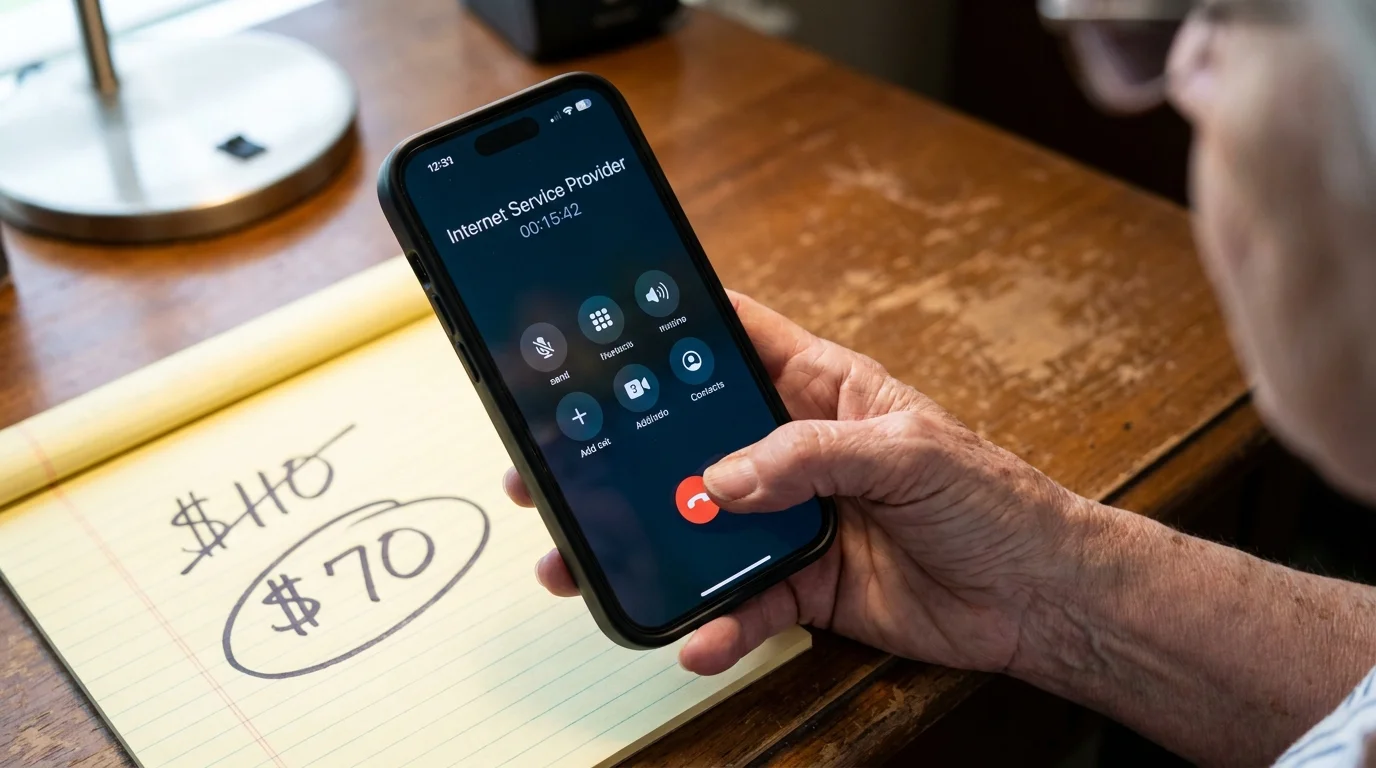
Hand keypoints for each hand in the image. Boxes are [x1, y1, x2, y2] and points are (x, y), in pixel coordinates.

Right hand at [503, 292, 1092, 674]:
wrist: (1037, 598)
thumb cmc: (993, 499)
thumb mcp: (906, 452)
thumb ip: (810, 456)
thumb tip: (722, 477)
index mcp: (822, 389)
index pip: (732, 339)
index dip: (669, 325)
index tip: (600, 326)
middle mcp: (795, 450)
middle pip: (689, 440)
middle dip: (623, 453)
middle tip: (552, 466)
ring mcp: (792, 518)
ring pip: (698, 526)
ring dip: (645, 544)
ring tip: (580, 565)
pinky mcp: (803, 583)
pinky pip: (742, 601)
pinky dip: (716, 622)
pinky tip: (698, 637)